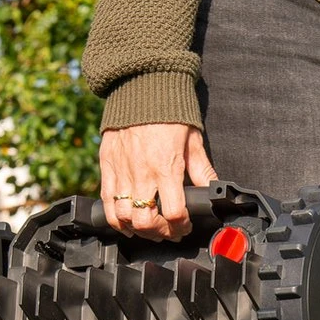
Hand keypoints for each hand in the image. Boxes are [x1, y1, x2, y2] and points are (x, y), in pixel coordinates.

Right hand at [99, 124, 218, 240]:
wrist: (142, 86)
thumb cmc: (170, 112)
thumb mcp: (193, 142)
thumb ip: (203, 171)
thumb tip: (212, 191)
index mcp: (166, 167)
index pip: (174, 213)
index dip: (182, 227)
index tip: (185, 226)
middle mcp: (142, 172)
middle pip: (146, 221)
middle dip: (160, 233)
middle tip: (168, 231)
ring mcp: (122, 170)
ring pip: (124, 216)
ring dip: (138, 229)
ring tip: (148, 228)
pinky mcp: (107, 164)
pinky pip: (106, 201)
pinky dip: (116, 218)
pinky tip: (126, 222)